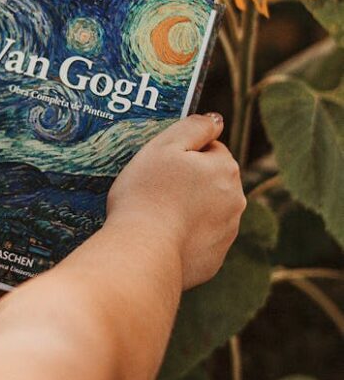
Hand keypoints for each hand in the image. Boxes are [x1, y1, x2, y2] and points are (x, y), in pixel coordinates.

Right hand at [106, 114, 245, 288]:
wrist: (143, 251)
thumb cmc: (147, 193)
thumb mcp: (164, 146)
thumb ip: (194, 127)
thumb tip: (216, 120)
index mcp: (226, 168)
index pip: (210, 149)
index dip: (183, 154)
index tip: (161, 165)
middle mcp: (236, 200)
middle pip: (212, 180)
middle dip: (190, 181)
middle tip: (157, 189)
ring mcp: (227, 233)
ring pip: (208, 210)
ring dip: (189, 208)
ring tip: (158, 215)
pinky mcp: (215, 259)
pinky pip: (200, 239)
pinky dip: (186, 236)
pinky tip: (163, 237)